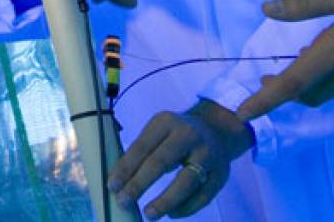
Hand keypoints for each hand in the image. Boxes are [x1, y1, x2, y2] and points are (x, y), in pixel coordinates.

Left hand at [107, 99, 252, 219]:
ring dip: (165, 201)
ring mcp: (208, 154)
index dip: (125, 167)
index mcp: (166, 122)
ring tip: (149, 214)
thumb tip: (118, 182)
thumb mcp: (158, 131)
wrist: (216, 130)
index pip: (142, 146)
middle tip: (123, 201)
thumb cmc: (175, 135)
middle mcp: (189, 135)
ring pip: (185, 182)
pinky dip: (186, 208)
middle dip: (139, 184)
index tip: (112, 186)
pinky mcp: (221, 174)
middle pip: (161, 162)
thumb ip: (141, 151)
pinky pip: (203, 195)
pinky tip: (171, 213)